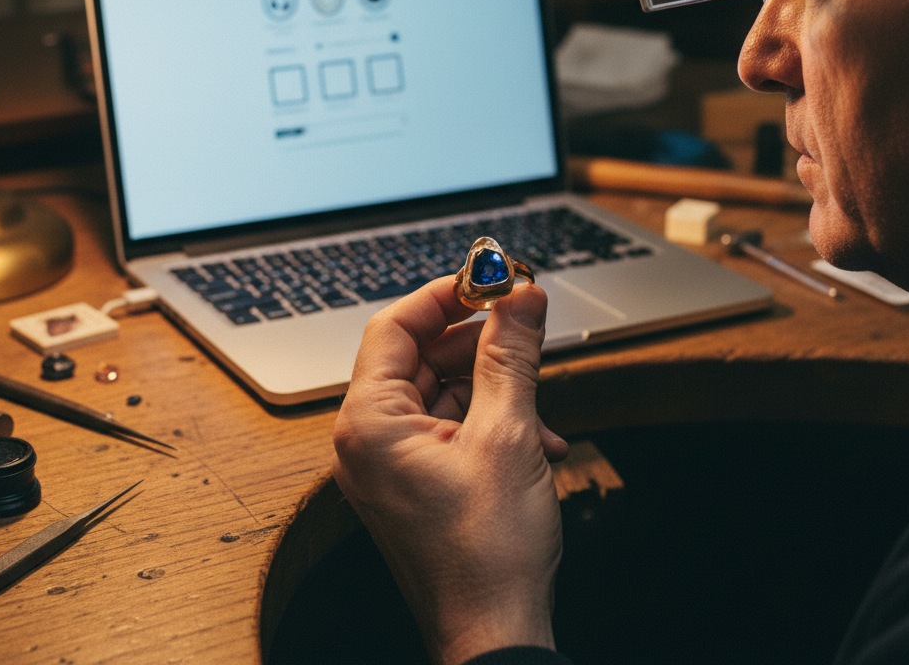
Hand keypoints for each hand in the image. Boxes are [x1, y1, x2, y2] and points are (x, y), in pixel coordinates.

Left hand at [332, 276, 567, 664]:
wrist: (494, 638)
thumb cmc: (488, 555)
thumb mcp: (507, 437)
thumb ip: (511, 356)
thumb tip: (519, 297)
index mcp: (369, 423)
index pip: (395, 327)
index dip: (444, 295)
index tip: (488, 279)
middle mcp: (368, 440)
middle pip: (419, 357)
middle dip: (478, 343)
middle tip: (523, 322)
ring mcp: (389, 464)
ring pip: (440, 392)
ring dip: (495, 388)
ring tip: (540, 402)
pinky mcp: (414, 483)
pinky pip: (447, 427)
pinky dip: (490, 422)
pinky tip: (535, 439)